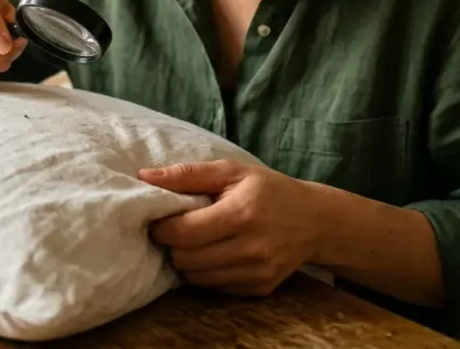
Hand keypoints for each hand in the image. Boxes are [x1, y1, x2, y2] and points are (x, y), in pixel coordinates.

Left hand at [138, 160, 322, 296]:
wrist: (315, 221)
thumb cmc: (268, 190)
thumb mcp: (232, 171)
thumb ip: (187, 174)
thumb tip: (143, 177)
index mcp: (240, 214)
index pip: (182, 233)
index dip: (161, 227)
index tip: (159, 219)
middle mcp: (250, 248)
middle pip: (185, 259)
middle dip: (173, 245)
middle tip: (177, 230)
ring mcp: (257, 272)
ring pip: (196, 278)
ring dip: (187, 261)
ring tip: (196, 241)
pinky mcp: (259, 288)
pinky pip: (215, 287)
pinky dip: (207, 273)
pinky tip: (216, 253)